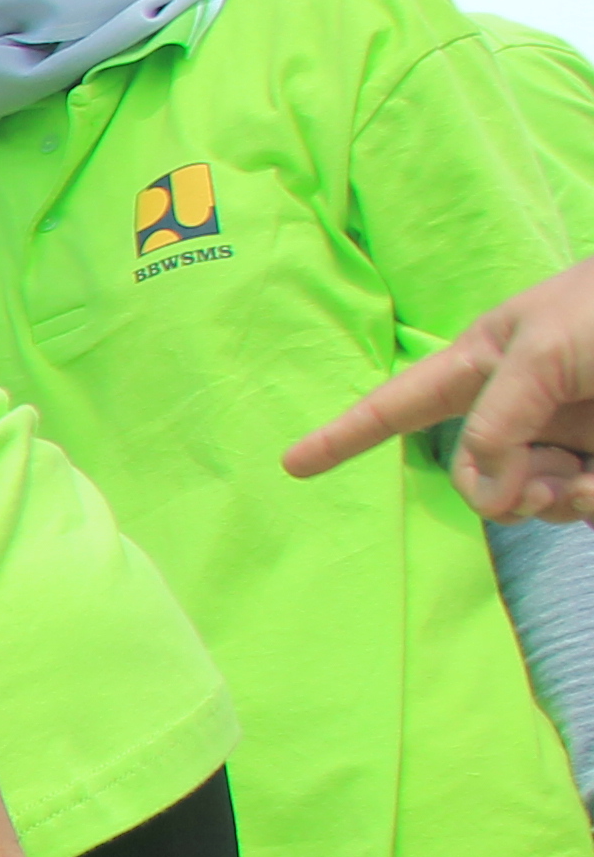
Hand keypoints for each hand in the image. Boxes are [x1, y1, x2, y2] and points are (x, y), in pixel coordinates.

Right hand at [292, 266, 593, 522]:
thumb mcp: (542, 351)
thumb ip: (495, 424)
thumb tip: (483, 495)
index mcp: (481, 363)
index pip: (397, 405)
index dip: (344, 435)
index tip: (293, 464)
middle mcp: (512, 407)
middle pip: (468, 474)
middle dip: (497, 490)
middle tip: (540, 486)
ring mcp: (554, 436)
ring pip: (519, 499)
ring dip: (546, 500)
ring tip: (580, 478)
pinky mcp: (588, 461)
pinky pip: (568, 505)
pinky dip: (583, 501)